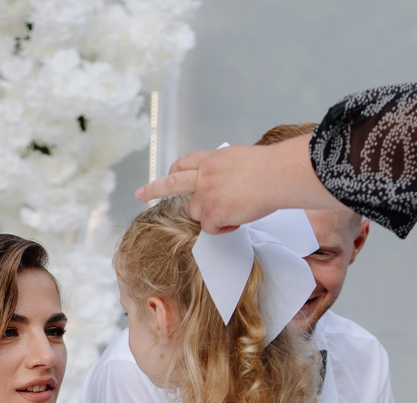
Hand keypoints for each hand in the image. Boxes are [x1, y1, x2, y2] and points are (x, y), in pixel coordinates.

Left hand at [134, 135, 346, 231]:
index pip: (187, 162)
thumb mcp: (244, 162)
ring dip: (210, 216)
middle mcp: (204, 175)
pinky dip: (224, 229)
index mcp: (214, 159)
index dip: (177, 170)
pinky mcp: (211, 213)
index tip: (170, 173)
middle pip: (173, 182)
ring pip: (195, 212)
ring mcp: (205, 194)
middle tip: (139, 193)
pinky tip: (239, 221)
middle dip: (154, 187)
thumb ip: (229, 172)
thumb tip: (234, 187)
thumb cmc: (273, 168)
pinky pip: (211, 229)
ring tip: (234, 211)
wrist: (277, 175)